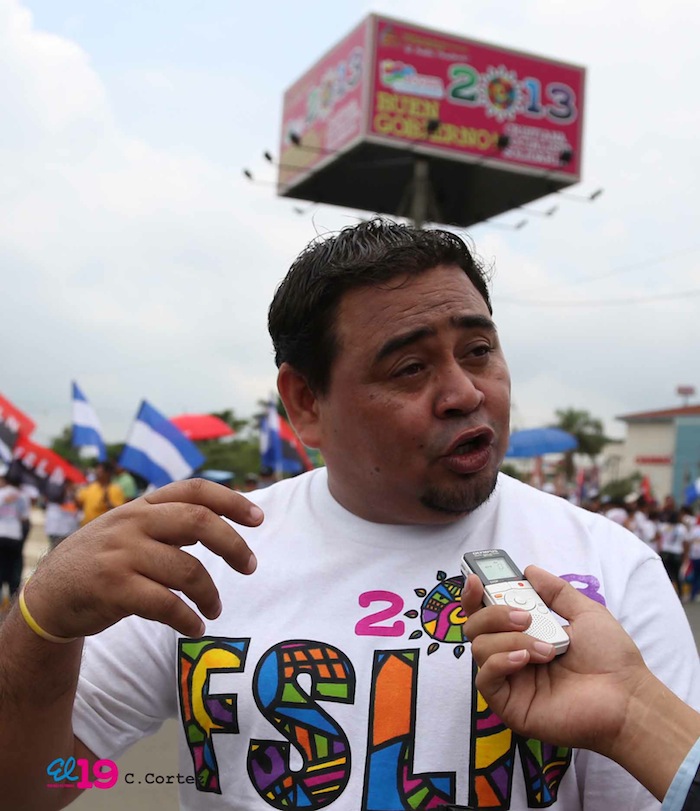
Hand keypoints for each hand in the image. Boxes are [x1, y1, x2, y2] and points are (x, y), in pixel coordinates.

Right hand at [24, 479, 262, 638]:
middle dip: (232, 544)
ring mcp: (121, 554)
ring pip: (186, 569)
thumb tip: (219, 523)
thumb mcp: (130, 530)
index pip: (194, 490)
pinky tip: (195, 626)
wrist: (49, 596)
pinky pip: (165, 603)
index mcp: (142, 505)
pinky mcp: (112, 588)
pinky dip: (187, 618)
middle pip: (198, 521)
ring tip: (216, 610)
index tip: (259, 518)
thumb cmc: (103, 562)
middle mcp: (133, 522)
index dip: (231, 500)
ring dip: (210, 593)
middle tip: (250, 566)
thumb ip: (168, 524)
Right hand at [461, 566, 652, 756]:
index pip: (486, 613)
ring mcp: (511, 681)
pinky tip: (525, 659)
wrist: (627, 698)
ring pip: (480, 648)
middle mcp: (513, 656)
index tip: (476, 580)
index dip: (475, 595)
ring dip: (510, 640)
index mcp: (526, 635)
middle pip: (475, 627)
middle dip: (494, 614)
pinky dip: (500, 661)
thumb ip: (556, 591)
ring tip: (545, 648)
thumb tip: (529, 571)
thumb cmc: (612, 659)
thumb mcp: (585, 613)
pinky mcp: (510, 705)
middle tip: (525, 617)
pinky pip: (485, 678)